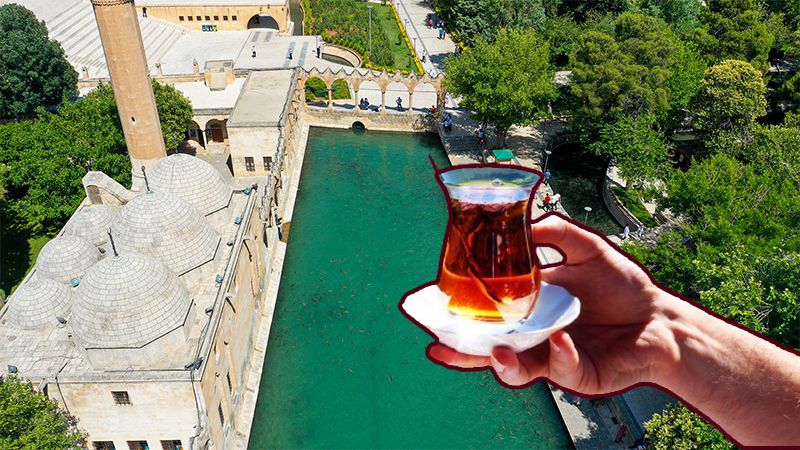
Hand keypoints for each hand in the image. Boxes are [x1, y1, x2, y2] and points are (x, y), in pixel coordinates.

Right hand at [428, 213, 677, 394]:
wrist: (662, 318)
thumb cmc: (625, 288)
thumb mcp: (589, 249)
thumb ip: (558, 233)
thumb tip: (526, 223)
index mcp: (531, 308)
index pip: (490, 314)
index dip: (463, 314)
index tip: (434, 308)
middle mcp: (536, 335)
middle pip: (492, 347)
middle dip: (465, 350)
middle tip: (441, 345)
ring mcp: (555, 358)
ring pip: (519, 369)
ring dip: (503, 362)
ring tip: (496, 352)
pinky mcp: (580, 374)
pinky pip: (563, 369)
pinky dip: (560, 355)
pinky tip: (561, 340)